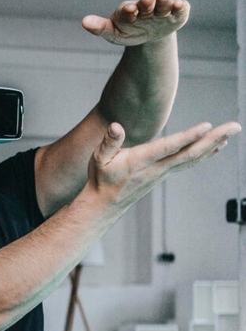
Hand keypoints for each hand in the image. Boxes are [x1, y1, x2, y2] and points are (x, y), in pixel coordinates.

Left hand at [82, 0, 188, 45]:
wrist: (149, 36)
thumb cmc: (128, 31)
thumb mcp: (113, 33)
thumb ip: (100, 27)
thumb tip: (84, 22)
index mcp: (129, 10)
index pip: (128, 10)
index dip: (129, 10)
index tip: (129, 10)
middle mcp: (146, 7)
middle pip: (146, 3)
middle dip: (147, 2)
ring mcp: (161, 10)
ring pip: (163, 3)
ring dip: (163, 0)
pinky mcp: (177, 15)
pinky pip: (180, 9)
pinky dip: (181, 6)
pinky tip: (180, 5)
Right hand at [87, 121, 239, 207]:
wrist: (104, 204)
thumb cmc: (101, 178)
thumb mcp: (98, 158)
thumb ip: (109, 142)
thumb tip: (115, 126)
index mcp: (140, 161)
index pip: (168, 147)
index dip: (187, 137)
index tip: (207, 126)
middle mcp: (156, 169)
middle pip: (190, 153)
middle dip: (214, 139)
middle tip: (235, 126)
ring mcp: (163, 173)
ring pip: (193, 158)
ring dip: (214, 144)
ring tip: (232, 132)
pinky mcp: (164, 174)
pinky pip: (189, 163)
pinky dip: (205, 153)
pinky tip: (216, 147)